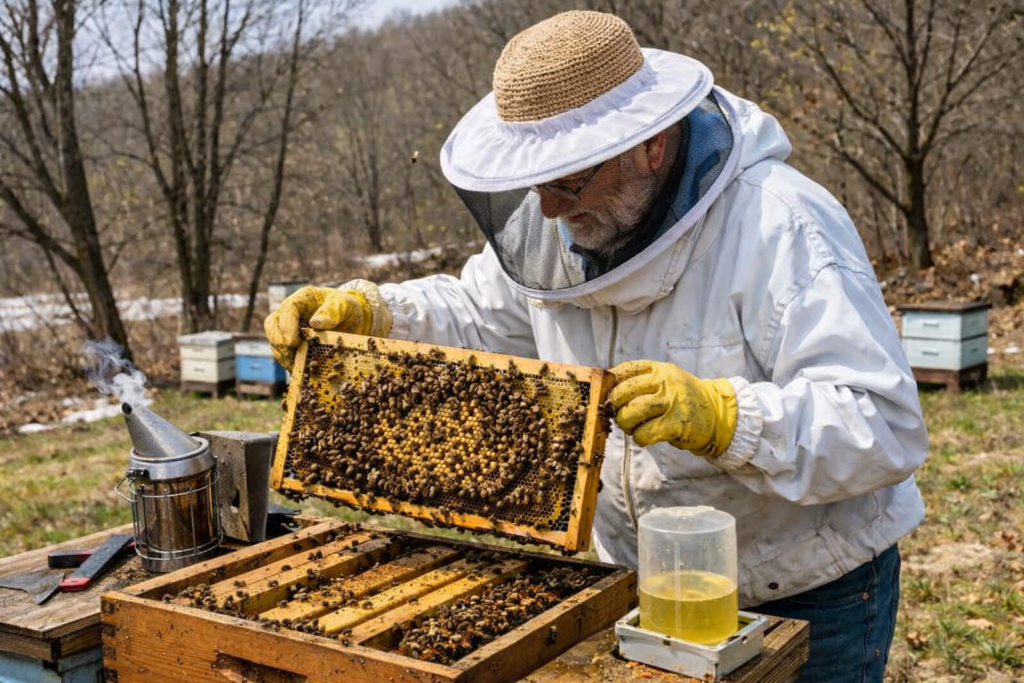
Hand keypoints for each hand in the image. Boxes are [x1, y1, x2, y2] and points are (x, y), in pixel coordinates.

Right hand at [264, 285, 387, 368]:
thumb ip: (332, 311)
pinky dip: (291, 363)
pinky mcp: (293, 344)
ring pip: (275, 341)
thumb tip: (315, 322)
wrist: (351, 319)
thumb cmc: (346, 307)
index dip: (287, 326)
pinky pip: (285, 354)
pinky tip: (302, 371)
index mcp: (301, 299)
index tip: (293, 342)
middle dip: (279, 342)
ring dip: (283, 355)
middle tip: (291, 355)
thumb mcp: (345, 305)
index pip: (287, 309)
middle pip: (272, 325)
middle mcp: (290, 314)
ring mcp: (289, 329)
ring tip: (297, 366)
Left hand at [608, 360, 736, 456]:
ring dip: (626, 424)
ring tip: (633, 427)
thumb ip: (642, 382)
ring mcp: (671, 402)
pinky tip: (645, 436)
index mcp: (659, 369)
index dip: (611, 384)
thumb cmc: (683, 399)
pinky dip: (640, 438)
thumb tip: (608, 392)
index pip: (625, 370)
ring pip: (631, 413)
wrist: (717, 413)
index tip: (607, 395)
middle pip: (623, 393)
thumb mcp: (666, 380)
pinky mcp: (677, 423)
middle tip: (620, 415)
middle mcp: (665, 382)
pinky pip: (645, 433)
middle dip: (615, 408)